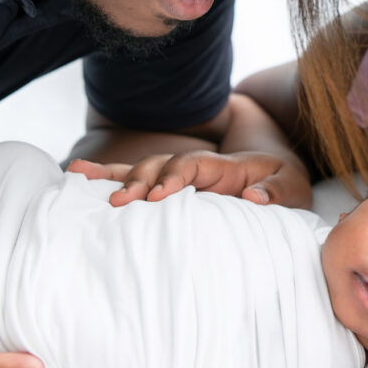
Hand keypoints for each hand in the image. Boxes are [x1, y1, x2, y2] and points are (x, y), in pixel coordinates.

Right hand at [68, 150, 312, 208]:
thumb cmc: (284, 184)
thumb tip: (253, 198)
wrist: (280, 177)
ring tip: (79, 178)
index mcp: (224, 166)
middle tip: (118, 202)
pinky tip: (77, 176)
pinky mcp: (169, 188)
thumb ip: (275, 193)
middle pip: (159, 165)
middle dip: (137, 180)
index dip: (175, 176)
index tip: (160, 196)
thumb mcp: (290, 187)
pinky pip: (136, 181)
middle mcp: (196, 168)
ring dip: (113, 175)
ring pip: (141, 170)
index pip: (193, 165)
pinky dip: (108, 177)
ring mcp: (179, 176)